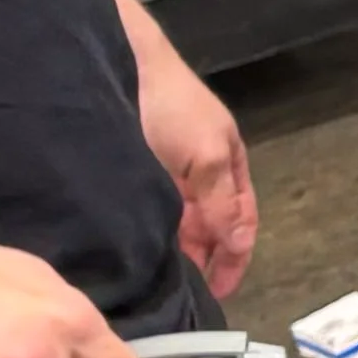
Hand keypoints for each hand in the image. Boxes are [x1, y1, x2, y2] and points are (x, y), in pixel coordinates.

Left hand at [134, 27, 255, 298]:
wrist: (117, 63)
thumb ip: (223, 203)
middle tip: (183, 294)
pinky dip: (145, 235)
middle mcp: (196, 175)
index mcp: (226, 166)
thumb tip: (241, 246)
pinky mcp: (130, 175)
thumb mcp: (207, 156)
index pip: (240, 222)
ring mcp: (162, 175)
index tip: (219, 293)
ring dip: (172, 250)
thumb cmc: (170, 106)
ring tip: (157, 280)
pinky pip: (145, 214)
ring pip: (175, 224)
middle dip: (202, 260)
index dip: (234, 258)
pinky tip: (134, 251)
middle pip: (208, 228)